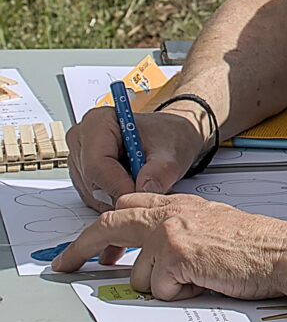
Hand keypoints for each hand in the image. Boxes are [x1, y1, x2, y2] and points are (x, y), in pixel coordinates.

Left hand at [50, 193, 286, 301]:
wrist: (284, 251)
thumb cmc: (259, 245)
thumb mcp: (216, 226)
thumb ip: (184, 231)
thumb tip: (158, 259)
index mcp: (182, 204)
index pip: (130, 204)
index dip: (104, 226)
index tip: (86, 245)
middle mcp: (172, 213)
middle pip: (111, 224)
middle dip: (82, 247)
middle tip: (63, 264)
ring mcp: (172, 232)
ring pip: (140, 275)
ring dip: (165, 287)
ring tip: (199, 281)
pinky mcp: (178, 255)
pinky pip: (161, 289)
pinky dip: (182, 295)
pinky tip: (206, 284)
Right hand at [67, 107, 207, 210]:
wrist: (171, 138)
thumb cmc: (168, 137)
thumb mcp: (173, 152)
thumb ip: (161, 170)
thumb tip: (147, 189)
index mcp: (97, 122)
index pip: (96, 165)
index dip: (118, 185)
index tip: (141, 195)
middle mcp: (81, 139)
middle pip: (92, 181)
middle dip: (121, 192)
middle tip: (148, 190)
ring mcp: (79, 159)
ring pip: (92, 193)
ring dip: (119, 197)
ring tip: (144, 183)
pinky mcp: (83, 176)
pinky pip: (95, 198)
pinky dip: (116, 199)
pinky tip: (134, 186)